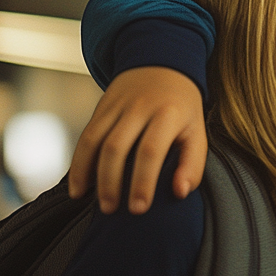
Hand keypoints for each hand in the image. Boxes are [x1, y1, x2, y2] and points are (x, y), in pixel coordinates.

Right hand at [68, 67, 207, 212]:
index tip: (139, 209)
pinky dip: (79, 162)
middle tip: (111, 211)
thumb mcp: (197, 131)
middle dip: (111, 182)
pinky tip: (78, 187)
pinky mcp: (101, 108)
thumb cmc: (183, 109)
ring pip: (95, 141)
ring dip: (89, 174)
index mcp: (169, 114)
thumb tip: (179, 192)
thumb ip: (193, 164)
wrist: (163, 65)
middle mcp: (140, 107)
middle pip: (117, 147)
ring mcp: (117, 106)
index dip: (143, 181)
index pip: (151, 150)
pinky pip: (85, 137)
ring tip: (91, 201)